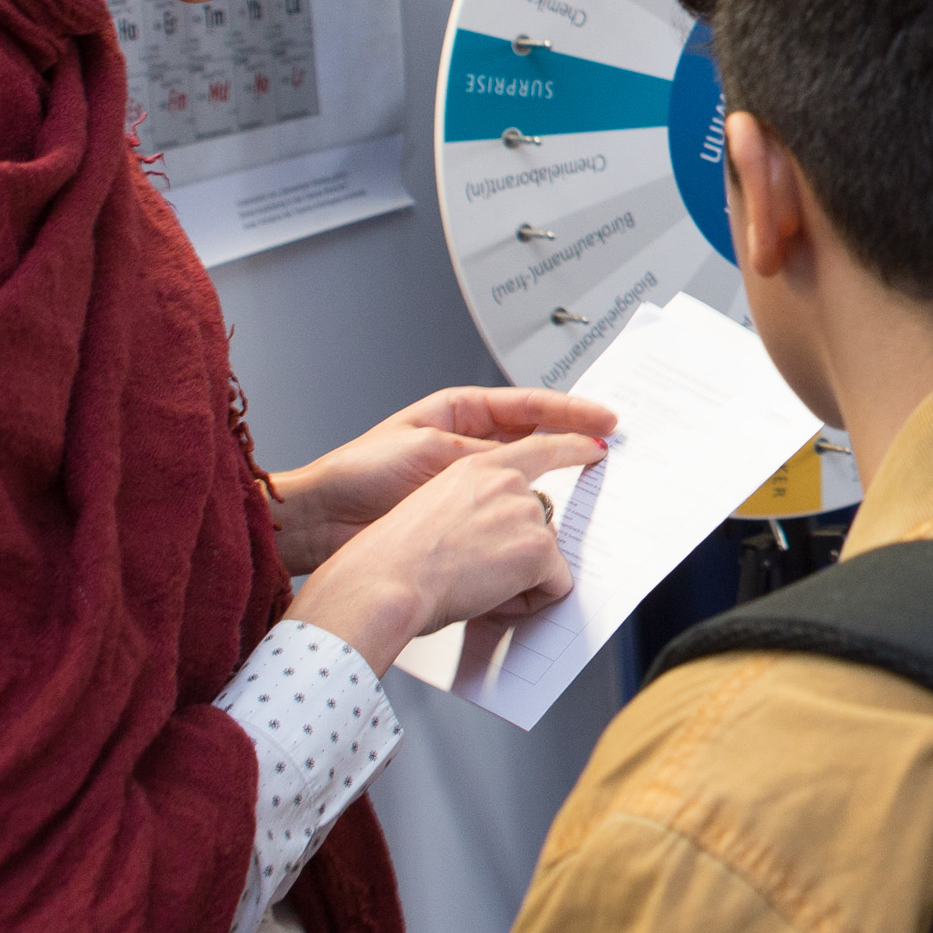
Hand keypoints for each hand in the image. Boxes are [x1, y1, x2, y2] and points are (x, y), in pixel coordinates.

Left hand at [267, 387, 619, 573]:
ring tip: (583, 490)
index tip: (605, 420)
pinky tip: (544, 525)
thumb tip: (528, 461)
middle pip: (535, 439)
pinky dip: (527, 519)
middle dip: (572, 444)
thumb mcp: (432, 452)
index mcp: (460, 413)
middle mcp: (468, 444)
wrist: (324, 519)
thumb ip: (484, 455)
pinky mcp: (460, 516)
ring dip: (553, 485)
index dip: (571, 412)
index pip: (529, 407)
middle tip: (608, 451)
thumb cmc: (360, 474)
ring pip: (525, 478)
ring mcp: (466, 481)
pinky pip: (505, 513)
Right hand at [287, 428, 610, 674]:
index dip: (573, 447)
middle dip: (519, 554)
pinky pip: (554, 585)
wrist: (385, 581)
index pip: (538, 447)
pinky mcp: (538, 549)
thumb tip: (497, 539)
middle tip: (474, 572)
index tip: (597, 449)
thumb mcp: (433, 513)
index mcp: (476, 468)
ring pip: (546, 557)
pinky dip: (530, 601)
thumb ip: (474, 511)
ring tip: (472, 585)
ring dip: (521, 579)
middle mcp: (507, 482)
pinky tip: (491, 599)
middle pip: (541, 521)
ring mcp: (526, 513)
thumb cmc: (391, 559)